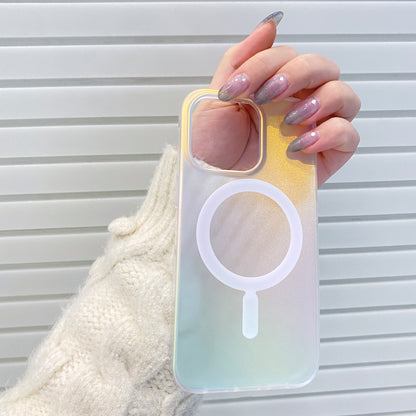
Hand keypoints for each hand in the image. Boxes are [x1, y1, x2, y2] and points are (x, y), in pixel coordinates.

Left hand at [191, 11, 360, 186]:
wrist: (214, 187)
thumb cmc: (212, 150)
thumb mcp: (214, 100)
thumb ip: (239, 60)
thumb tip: (268, 25)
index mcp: (273, 87)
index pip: (286, 57)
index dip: (264, 64)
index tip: (238, 87)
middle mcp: (297, 103)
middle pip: (322, 67)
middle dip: (297, 73)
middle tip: (269, 95)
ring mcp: (314, 128)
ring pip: (344, 95)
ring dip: (321, 98)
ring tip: (291, 119)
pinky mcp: (326, 155)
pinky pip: (349, 135)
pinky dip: (331, 133)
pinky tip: (302, 144)